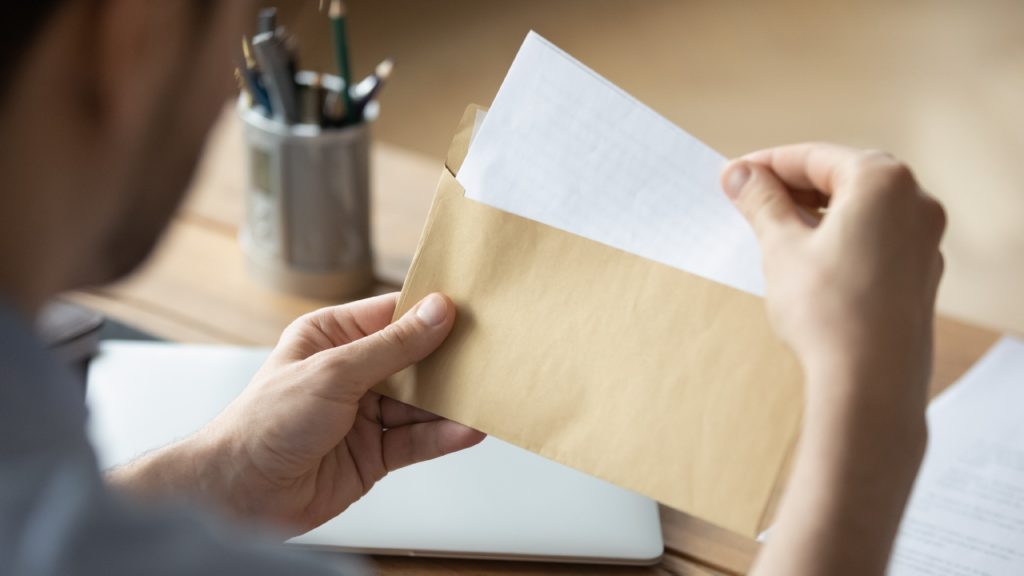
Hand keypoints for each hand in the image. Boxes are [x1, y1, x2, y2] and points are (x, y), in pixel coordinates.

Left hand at [113, 292, 484, 535]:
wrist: (240, 495)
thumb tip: (435, 313)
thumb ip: (392, 346)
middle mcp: (350, 373)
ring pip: (421, 402)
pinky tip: (468, 429)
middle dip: (448, 360)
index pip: (391, 315)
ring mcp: (364, 414)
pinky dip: (443, 436)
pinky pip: (417, 440)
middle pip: (414, 360)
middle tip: (489, 352)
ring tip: (487, 394)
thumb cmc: (263, 424)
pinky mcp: (374, 453)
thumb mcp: (333, 372)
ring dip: (451, 402)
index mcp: (331, 337)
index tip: (470, 307)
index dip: (430, 311)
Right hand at [721, 144, 945, 414]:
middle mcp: (914, 202)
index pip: (814, 157)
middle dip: (792, 187)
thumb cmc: (828, 310)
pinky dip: (839, 238)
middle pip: (841, 178)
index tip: (734, 177)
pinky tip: (807, 259)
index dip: (767, 165)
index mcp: (883, 181)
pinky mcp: (919, 275)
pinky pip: (875, 239)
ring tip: (771, 231)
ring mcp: (924, 240)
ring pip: (860, 209)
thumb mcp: (782, 246)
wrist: (870, 382)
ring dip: (814, 213)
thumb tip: (739, 174)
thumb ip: (761, 202)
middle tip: (747, 201)